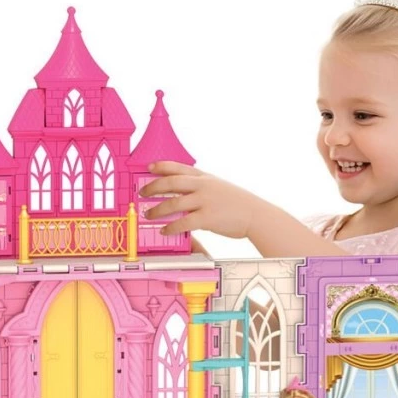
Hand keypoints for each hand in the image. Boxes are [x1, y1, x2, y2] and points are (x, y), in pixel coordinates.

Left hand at [137, 161, 264, 238]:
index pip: (178, 167)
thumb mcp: (219, 186)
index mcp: (205, 177)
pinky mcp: (207, 218)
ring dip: (157, 210)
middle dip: (152, 187)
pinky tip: (164, 230)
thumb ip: (202, 186)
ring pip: (173, 203)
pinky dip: (170, 227)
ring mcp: (204, 201)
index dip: (162, 166)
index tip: (149, 167)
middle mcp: (203, 186)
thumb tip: (183, 191)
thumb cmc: (238, 203)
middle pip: (170, 183)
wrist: (256, 214)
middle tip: (142, 193)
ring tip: (148, 214)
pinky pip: (182, 223)